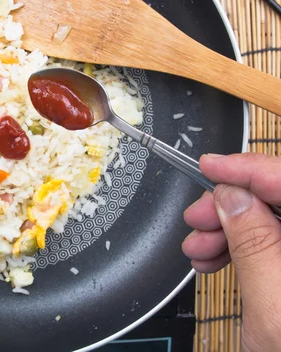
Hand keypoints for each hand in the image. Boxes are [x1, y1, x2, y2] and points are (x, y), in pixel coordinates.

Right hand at [182, 153, 280, 351]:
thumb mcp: (273, 306)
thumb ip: (254, 244)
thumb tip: (232, 197)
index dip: (249, 169)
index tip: (211, 166)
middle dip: (232, 205)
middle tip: (198, 218)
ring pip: (275, 222)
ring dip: (230, 229)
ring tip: (200, 248)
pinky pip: (274, 245)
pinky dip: (242, 247)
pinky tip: (217, 258)